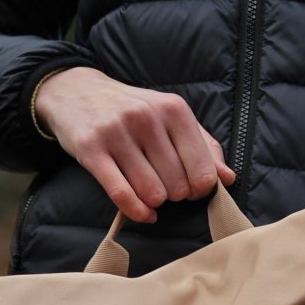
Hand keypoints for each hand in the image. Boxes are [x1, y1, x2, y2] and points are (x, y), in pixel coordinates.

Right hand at [34, 67, 236, 222]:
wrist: (76, 91)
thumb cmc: (133, 110)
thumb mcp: (171, 118)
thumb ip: (203, 146)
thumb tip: (228, 178)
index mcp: (174, 109)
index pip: (202, 170)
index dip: (200, 188)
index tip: (190, 187)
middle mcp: (147, 118)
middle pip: (178, 185)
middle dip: (175, 194)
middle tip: (164, 185)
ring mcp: (117, 133)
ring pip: (152, 193)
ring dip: (154, 202)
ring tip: (150, 191)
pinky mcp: (91, 150)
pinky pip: (121, 194)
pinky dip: (136, 211)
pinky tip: (143, 213)